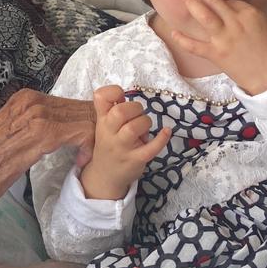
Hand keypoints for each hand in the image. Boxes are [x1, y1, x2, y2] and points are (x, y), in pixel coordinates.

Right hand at [0, 89, 95, 262]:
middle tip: (101, 148)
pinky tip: (83, 161)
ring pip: (82, 117)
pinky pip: (76, 133)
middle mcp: (28, 101)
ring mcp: (33, 116)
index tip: (90, 143)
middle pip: (79, 107)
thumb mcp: (10, 143)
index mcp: (22, 101)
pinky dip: (85, 145)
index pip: (68, 104)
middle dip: (96, 127)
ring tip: (93, 156)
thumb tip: (52, 136)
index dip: (86, 122)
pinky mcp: (37, 135)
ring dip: (93, 137)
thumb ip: (30, 134)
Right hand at [80, 85, 171, 199]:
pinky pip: (151, 148)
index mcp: (102, 120)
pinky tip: (166, 131)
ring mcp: (121, 147)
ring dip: (145, 122)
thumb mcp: (105, 126)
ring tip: (145, 128)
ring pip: (133, 128)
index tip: (121, 97)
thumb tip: (125, 95)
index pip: (100, 97)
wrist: (104, 176)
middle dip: (135, 108)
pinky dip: (162, 138)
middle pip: (119, 112)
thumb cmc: (109, 145)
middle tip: (138, 114)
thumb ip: (114, 109)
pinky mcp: (135, 160)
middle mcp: (108, 132)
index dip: (113, 91)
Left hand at [172, 0, 266, 93]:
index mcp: (250, 14)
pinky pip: (194, 45)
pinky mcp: (215, 54)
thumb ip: (248, 16)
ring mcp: (223, 38)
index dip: (223, 1)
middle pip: (215, 2)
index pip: (231, 1)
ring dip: (192, 5)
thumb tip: (232, 11)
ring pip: (204, 16)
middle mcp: (235, 22)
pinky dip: (182, 40)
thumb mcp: (265, 25)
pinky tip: (173, 33)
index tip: (218, 3)